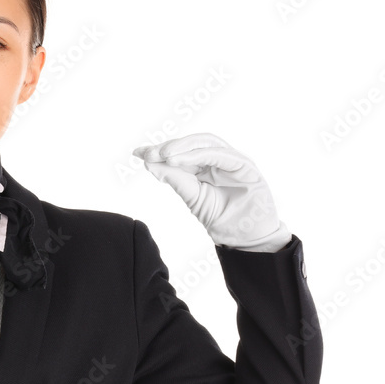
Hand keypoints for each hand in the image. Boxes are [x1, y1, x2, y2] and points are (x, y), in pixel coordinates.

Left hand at [132, 133, 290, 251]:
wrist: (246, 240)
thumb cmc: (222, 220)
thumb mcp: (192, 197)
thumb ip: (174, 178)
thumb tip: (149, 163)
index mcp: (205, 166)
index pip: (182, 152)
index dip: (160, 151)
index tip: (138, 153)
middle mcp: (219, 160)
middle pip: (192, 143)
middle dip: (169, 147)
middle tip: (148, 153)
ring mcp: (233, 161)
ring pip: (205, 143)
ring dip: (182, 147)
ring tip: (162, 155)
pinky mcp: (246, 166)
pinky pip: (221, 154)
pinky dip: (198, 155)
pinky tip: (177, 160)